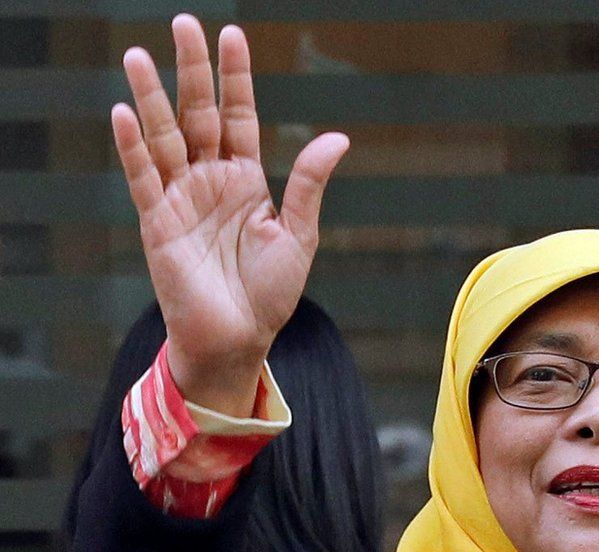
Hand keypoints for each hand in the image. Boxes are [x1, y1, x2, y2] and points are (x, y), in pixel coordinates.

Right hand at [112, 14, 347, 414]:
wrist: (239, 338)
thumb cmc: (270, 292)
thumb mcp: (298, 234)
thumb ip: (308, 184)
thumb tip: (339, 137)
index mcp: (246, 180)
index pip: (239, 116)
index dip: (235, 78)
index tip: (232, 35)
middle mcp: (211, 181)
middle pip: (198, 115)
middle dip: (190, 72)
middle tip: (183, 24)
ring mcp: (181, 199)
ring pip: (164, 138)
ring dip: (151, 98)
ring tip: (137, 55)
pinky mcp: (157, 224)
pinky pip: (142, 178)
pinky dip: (131, 148)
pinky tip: (123, 113)